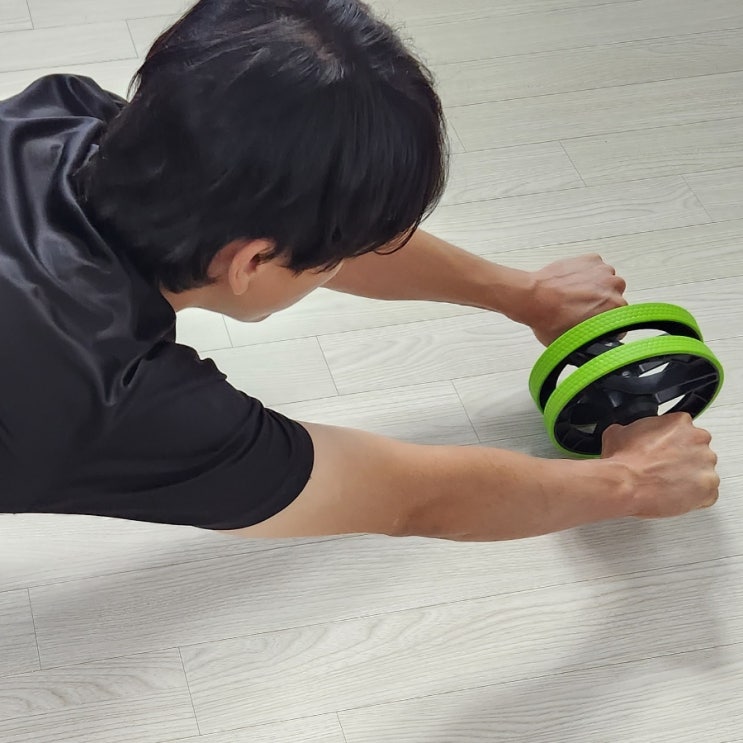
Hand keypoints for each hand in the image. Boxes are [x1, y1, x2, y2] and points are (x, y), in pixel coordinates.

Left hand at [523, 254, 627, 345]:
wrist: (532, 297)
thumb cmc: (549, 319)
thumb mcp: (574, 343)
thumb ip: (592, 343)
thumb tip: (594, 348)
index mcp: (615, 308)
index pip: (621, 319)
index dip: (607, 324)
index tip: (597, 324)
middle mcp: (614, 287)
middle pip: (615, 298)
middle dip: (602, 304)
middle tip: (583, 310)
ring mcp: (603, 270)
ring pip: (606, 281)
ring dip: (596, 287)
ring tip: (575, 295)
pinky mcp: (591, 259)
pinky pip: (595, 268)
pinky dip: (587, 273)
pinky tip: (573, 283)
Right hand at [602, 413, 719, 518]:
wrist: (625, 484)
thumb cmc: (624, 461)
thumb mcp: (618, 432)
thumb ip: (632, 429)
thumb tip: (626, 432)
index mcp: (680, 422)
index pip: (684, 428)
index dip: (671, 440)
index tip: (663, 448)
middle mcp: (698, 440)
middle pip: (697, 449)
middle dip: (683, 458)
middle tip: (663, 467)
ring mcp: (706, 466)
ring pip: (703, 471)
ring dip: (689, 477)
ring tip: (666, 484)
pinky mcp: (708, 490)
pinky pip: (707, 494)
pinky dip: (694, 497)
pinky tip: (674, 495)